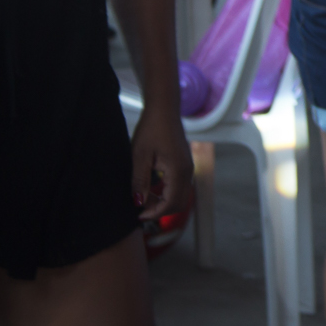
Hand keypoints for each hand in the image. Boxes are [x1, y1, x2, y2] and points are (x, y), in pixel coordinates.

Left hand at [131, 108, 193, 223]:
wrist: (164, 110)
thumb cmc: (151, 129)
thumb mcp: (139, 156)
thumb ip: (139, 181)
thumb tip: (138, 202)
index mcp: (178, 170)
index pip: (170, 203)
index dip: (154, 213)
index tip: (137, 215)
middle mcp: (188, 171)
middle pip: (179, 203)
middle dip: (160, 210)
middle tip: (139, 208)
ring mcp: (188, 168)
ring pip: (180, 196)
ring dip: (163, 202)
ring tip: (143, 197)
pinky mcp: (185, 165)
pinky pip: (179, 186)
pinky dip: (167, 193)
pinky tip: (151, 187)